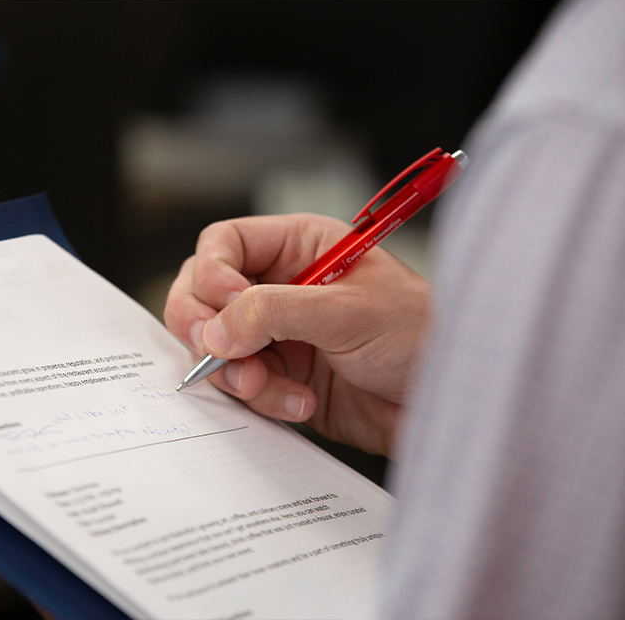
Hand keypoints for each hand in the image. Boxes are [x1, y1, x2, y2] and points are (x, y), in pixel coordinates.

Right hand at [164, 214, 431, 456]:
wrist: (441, 400)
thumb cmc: (417, 335)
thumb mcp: (346, 311)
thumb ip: (274, 312)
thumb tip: (215, 329)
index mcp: (300, 248)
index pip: (225, 244)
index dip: (213, 273)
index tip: (226, 307)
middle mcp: (281, 288)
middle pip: (206, 295)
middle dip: (207, 327)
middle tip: (221, 352)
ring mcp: (278, 334)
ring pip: (218, 346)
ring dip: (235, 372)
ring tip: (268, 385)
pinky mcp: (282, 376)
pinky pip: (243, 385)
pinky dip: (262, 398)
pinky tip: (301, 402)